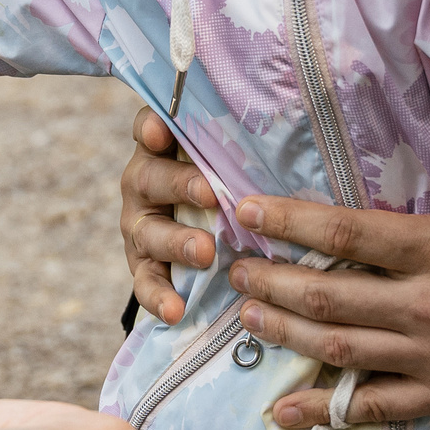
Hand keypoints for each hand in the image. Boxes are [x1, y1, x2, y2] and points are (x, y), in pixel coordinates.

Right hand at [120, 108, 218, 323]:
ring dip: (176, 242)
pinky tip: (176, 310)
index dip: (151, 126)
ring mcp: (140, 225)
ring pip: (148, 231)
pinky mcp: (143, 265)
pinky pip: (145, 282)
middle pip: (150, 179)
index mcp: (162, 150)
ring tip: (204, 253)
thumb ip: (239, 141)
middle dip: (180, 186)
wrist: (209, 234)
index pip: (147, 126)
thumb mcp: (232, 156)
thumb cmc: (230, 182)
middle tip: (210, 195)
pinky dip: (158, 296)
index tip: (160, 131)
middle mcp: (144, 183)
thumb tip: (289, 120)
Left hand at [122, 68, 429, 426]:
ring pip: (339, 348)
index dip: (287, 224)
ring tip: (247, 316)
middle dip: (271, 282)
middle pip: (328, 294)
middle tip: (233, 270)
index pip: (345, 232)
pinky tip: (282, 409)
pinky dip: (324, 410)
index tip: (244, 213)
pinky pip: (374, 407)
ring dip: (285, 332)